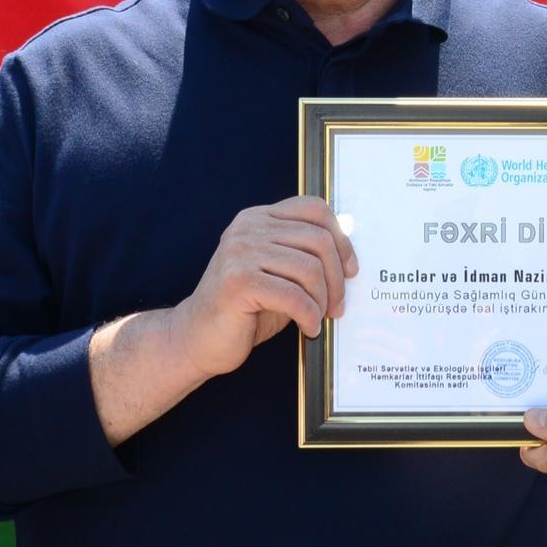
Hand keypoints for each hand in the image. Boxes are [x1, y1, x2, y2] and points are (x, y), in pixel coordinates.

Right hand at [168, 196, 357, 379]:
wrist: (196, 338)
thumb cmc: (244, 309)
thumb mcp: (278, 273)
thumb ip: (303, 256)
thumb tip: (349, 256)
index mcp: (258, 218)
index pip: (313, 208)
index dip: (341, 239)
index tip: (350, 269)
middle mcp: (247, 229)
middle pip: (318, 239)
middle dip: (337, 277)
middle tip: (337, 306)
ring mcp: (240, 253)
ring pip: (309, 269)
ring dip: (323, 300)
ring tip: (318, 318)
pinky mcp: (238, 282)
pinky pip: (294, 296)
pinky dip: (309, 316)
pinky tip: (307, 328)